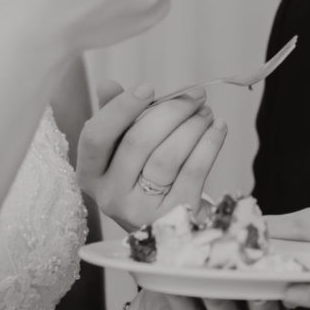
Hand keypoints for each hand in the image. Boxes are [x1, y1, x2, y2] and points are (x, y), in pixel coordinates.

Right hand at [78, 80, 226, 228]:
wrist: (171, 224)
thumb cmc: (143, 176)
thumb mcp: (123, 148)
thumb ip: (114, 116)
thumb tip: (107, 85)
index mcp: (91, 174)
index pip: (96, 136)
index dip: (121, 108)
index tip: (149, 88)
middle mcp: (110, 196)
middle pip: (138, 142)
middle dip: (172, 111)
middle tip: (196, 95)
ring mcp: (140, 210)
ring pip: (168, 156)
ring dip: (193, 126)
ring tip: (206, 112)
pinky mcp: (174, 217)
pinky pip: (193, 171)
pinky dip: (210, 143)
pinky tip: (218, 129)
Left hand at [121, 205, 309, 309]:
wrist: (171, 283)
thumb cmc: (222, 257)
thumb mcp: (262, 237)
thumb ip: (300, 228)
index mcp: (286, 297)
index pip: (301, 286)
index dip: (298, 272)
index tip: (289, 252)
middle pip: (265, 301)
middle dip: (254, 278)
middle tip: (245, 258)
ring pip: (227, 307)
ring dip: (214, 285)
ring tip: (204, 265)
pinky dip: (181, 293)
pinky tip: (173, 277)